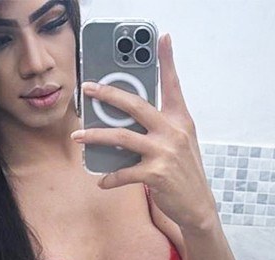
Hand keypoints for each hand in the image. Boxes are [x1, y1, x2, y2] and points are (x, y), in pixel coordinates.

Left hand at [70, 33, 216, 230]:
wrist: (196, 205)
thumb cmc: (183, 172)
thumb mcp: (180, 143)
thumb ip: (160, 127)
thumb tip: (126, 122)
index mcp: (180, 120)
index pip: (173, 85)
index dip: (168, 61)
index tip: (162, 38)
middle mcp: (172, 132)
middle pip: (135, 106)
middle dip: (108, 95)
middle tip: (88, 89)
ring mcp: (164, 152)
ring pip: (121, 137)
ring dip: (95, 136)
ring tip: (78, 136)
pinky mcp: (155, 174)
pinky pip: (124, 172)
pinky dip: (109, 178)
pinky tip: (101, 181)